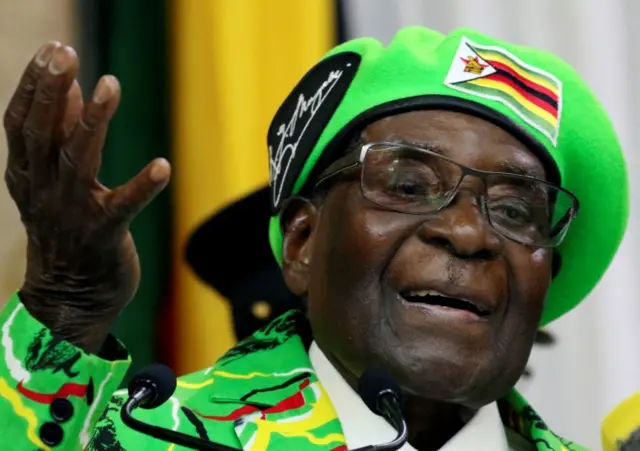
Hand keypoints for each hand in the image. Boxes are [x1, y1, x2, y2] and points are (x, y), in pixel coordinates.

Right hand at [3, 42, 170, 352]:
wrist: (69, 298)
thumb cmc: (66, 231)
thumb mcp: (53, 182)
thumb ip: (60, 136)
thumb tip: (70, 87)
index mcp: (28, 175)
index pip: (21, 123)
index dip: (34, 85)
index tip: (52, 49)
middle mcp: (43, 191)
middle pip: (42, 135)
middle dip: (51, 92)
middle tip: (64, 54)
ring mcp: (71, 214)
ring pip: (78, 162)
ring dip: (92, 122)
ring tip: (110, 85)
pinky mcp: (103, 236)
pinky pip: (123, 207)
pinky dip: (142, 187)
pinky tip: (163, 166)